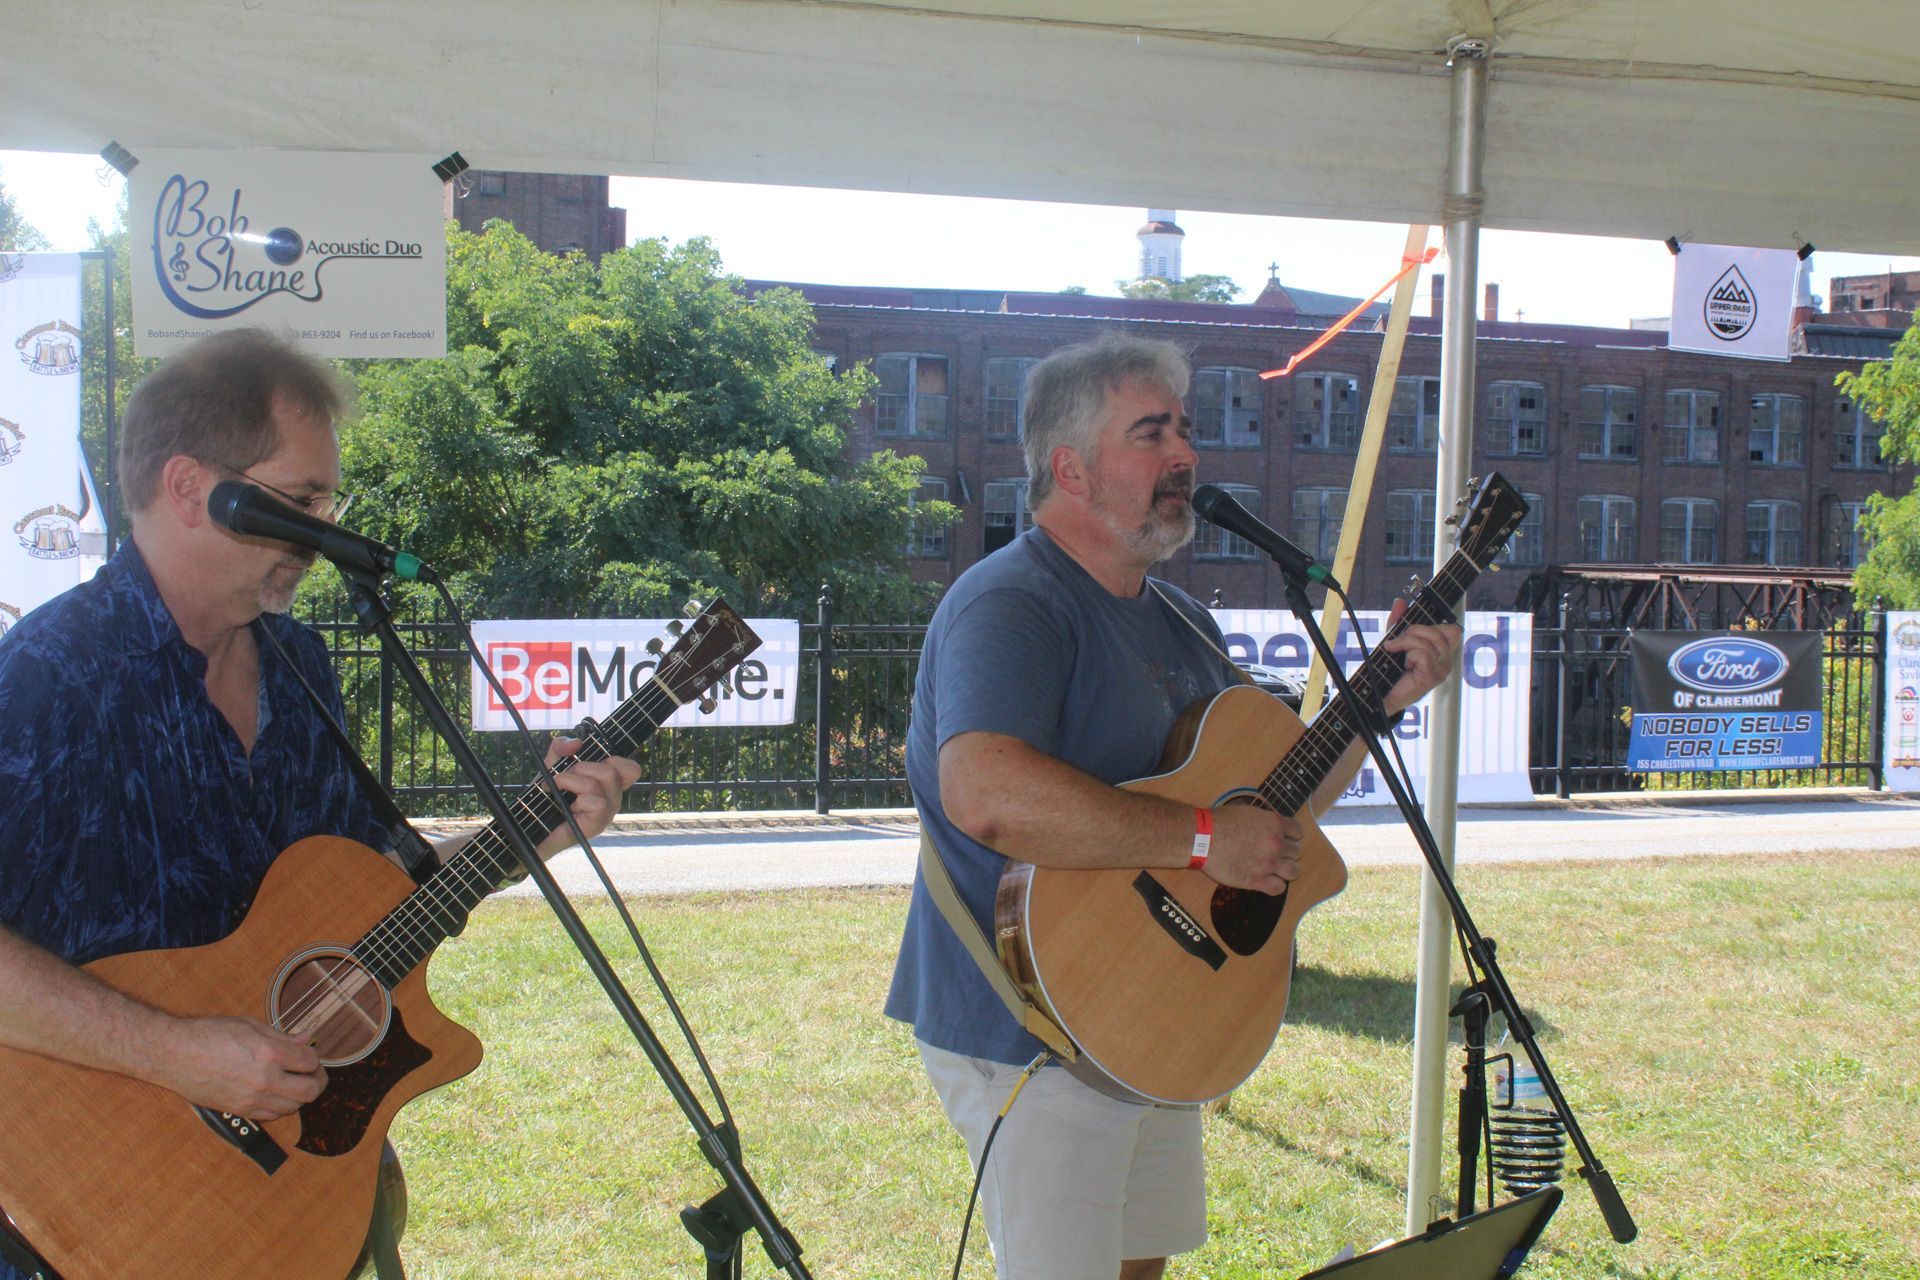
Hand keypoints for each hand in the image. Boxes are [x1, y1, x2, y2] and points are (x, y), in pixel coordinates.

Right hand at [157, 1015, 326, 1120]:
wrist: (174, 1055)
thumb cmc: (208, 1034)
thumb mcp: (250, 1025)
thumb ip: (282, 1036)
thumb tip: (307, 1038)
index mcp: (270, 1054)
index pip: (310, 1061)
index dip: (314, 1056)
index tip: (309, 1052)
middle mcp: (264, 1080)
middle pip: (310, 1091)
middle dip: (318, 1080)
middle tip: (313, 1072)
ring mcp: (251, 1099)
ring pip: (293, 1107)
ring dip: (300, 1095)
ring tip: (295, 1081)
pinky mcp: (239, 1110)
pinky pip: (271, 1115)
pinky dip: (281, 1106)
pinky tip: (276, 1093)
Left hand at [536, 735, 642, 854]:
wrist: (534, 825)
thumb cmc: (548, 796)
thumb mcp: (553, 764)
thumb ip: (562, 747)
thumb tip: (576, 742)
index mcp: (608, 784)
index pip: (632, 769)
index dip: (616, 759)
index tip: (591, 762)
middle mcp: (613, 798)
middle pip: (614, 771)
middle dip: (583, 766)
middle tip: (564, 775)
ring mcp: (607, 813)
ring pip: (600, 784)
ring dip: (571, 781)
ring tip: (557, 787)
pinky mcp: (598, 825)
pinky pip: (597, 803)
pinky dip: (577, 799)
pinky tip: (568, 807)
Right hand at [1198, 801, 1301, 895]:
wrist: (1203, 838)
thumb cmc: (1220, 821)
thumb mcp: (1247, 812)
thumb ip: (1263, 820)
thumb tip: (1267, 825)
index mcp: (1275, 824)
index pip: (1298, 832)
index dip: (1291, 835)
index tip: (1284, 838)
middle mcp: (1276, 844)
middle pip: (1296, 852)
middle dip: (1287, 852)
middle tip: (1274, 853)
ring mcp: (1268, 864)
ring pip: (1294, 871)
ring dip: (1286, 870)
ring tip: (1275, 869)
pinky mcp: (1257, 881)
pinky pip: (1278, 888)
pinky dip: (1275, 885)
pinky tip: (1267, 881)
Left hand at [1381, 598, 1462, 714]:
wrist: (1380, 696)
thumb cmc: (1390, 670)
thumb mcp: (1395, 640)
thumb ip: (1398, 621)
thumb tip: (1400, 601)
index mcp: (1442, 652)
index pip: (1451, 630)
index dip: (1431, 626)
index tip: (1411, 632)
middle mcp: (1446, 661)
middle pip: (1435, 631)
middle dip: (1411, 631)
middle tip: (1396, 643)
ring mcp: (1442, 670)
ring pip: (1427, 642)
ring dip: (1405, 643)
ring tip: (1396, 653)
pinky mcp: (1433, 677)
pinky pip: (1422, 654)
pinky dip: (1408, 655)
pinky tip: (1403, 664)